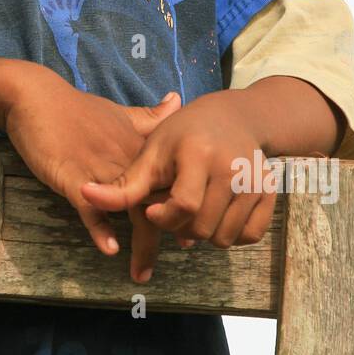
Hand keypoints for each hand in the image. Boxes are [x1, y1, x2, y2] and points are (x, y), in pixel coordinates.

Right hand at [2, 67, 182, 255]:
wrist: (35, 98)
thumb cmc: (76, 108)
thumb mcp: (119, 112)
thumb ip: (149, 116)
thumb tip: (177, 100)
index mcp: (140, 147)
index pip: (172, 182)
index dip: (184, 207)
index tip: (190, 234)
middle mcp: (127, 159)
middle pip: (158, 200)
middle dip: (171, 231)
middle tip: (181, 253)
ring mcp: (101, 168)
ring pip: (131, 209)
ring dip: (141, 244)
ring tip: (142, 272)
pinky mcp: (74, 175)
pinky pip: (92, 206)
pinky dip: (101, 228)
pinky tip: (110, 248)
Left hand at [80, 89, 275, 281]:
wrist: (234, 116)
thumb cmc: (184, 133)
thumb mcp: (152, 151)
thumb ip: (123, 183)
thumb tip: (84, 195)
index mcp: (200, 154)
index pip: (184, 206)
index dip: (164, 217)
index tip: (152, 211)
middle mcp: (233, 168)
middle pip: (202, 228)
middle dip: (179, 227)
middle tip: (171, 209)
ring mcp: (255, 182)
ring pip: (224, 238)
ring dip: (203, 233)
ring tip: (192, 210)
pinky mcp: (270, 194)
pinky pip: (249, 236)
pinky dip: (230, 234)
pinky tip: (215, 215)